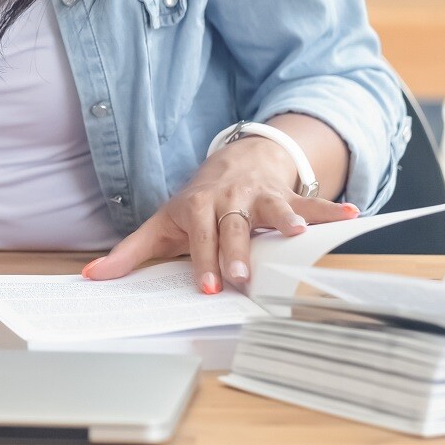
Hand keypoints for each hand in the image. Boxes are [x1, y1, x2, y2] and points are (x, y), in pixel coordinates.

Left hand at [81, 136, 356, 293]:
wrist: (237, 157)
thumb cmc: (198, 200)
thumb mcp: (163, 222)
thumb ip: (131, 252)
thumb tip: (92, 277)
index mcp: (199, 206)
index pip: (200, 236)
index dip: (203, 261)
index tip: (208, 287)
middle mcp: (230, 198)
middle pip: (233, 226)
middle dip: (238, 251)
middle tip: (243, 276)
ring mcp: (261, 195)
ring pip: (273, 209)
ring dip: (286, 219)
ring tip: (300, 233)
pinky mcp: (288, 195)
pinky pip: (311, 201)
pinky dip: (331, 208)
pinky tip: (352, 215)